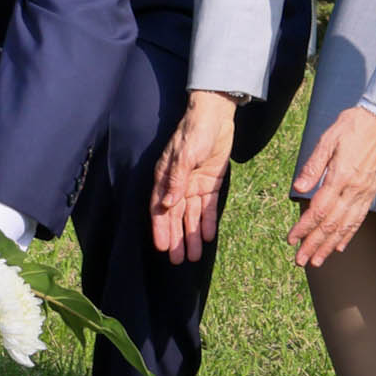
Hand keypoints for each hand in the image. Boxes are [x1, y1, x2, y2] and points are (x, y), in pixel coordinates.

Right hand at [150, 91, 237, 262]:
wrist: (215, 114)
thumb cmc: (194, 131)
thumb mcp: (184, 154)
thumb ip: (175, 179)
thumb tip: (166, 205)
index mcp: (165, 177)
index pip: (160, 208)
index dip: (160, 228)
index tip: (162, 247)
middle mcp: (177, 184)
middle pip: (175, 217)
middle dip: (175, 238)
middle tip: (177, 261)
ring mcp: (194, 184)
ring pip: (191, 215)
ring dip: (191, 235)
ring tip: (192, 256)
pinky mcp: (210, 182)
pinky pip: (207, 206)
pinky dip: (207, 221)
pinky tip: (207, 237)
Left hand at [288, 105, 375, 267]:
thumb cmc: (351, 127)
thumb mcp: (327, 140)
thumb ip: (313, 166)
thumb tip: (297, 188)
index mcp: (340, 177)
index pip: (318, 210)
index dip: (304, 227)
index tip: (291, 240)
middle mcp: (354, 189)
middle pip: (331, 224)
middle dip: (314, 244)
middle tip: (300, 261)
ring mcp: (364, 193)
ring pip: (345, 226)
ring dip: (330, 246)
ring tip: (317, 261)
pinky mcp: (371, 193)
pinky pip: (359, 219)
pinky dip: (348, 235)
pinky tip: (339, 246)